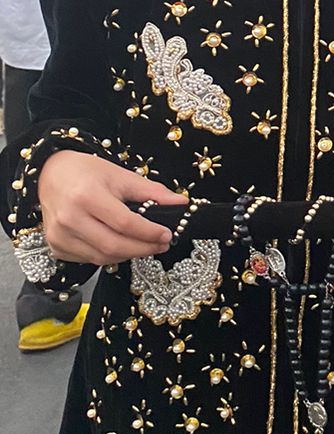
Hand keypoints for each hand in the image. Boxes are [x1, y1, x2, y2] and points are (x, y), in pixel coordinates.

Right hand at [38, 150, 187, 264]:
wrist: (51, 174)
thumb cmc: (86, 173)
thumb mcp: (121, 176)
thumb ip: (152, 192)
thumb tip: (182, 204)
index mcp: (86, 196)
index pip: (125, 223)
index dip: (149, 232)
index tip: (167, 234)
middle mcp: (69, 218)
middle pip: (113, 245)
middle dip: (143, 249)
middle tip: (161, 245)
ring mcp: (60, 235)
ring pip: (102, 257)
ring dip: (128, 254)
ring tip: (144, 245)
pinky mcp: (56, 247)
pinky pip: (89, 260)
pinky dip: (109, 256)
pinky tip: (120, 245)